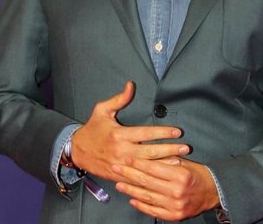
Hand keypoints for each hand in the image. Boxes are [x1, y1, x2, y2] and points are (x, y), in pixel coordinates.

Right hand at [70, 81, 189, 181]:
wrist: (76, 151)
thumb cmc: (92, 128)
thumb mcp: (102, 110)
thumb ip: (119, 99)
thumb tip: (131, 85)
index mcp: (119, 134)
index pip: (146, 133)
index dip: (162, 132)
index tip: (177, 131)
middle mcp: (121, 150)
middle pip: (150, 151)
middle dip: (169, 149)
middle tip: (185, 148)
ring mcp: (121, 164)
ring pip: (146, 166)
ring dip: (164, 164)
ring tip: (181, 162)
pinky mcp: (119, 174)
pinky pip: (138, 177)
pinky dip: (151, 176)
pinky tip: (163, 175)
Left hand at [113, 156, 220, 220]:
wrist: (212, 192)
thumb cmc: (198, 175)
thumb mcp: (185, 163)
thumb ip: (167, 161)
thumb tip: (146, 155)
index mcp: (180, 176)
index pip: (154, 168)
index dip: (138, 163)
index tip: (127, 158)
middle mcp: (176, 191)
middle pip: (147, 182)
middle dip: (129, 174)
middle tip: (116, 168)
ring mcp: (174, 205)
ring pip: (147, 196)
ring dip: (131, 190)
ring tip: (119, 184)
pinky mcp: (173, 216)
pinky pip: (153, 210)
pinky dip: (141, 205)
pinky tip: (132, 199)